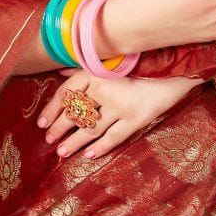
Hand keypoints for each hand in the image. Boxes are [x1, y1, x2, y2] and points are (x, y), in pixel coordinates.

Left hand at [37, 68, 203, 159]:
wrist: (173, 67)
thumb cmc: (139, 62)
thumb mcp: (110, 60)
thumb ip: (85, 67)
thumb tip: (61, 72)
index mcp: (95, 71)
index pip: (65, 93)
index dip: (51, 110)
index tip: (41, 123)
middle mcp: (104, 88)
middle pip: (74, 113)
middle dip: (59, 129)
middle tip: (49, 140)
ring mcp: (120, 105)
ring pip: (90, 129)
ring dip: (74, 142)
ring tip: (62, 152)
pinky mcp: (135, 119)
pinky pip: (113, 137)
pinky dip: (99, 147)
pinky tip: (88, 154)